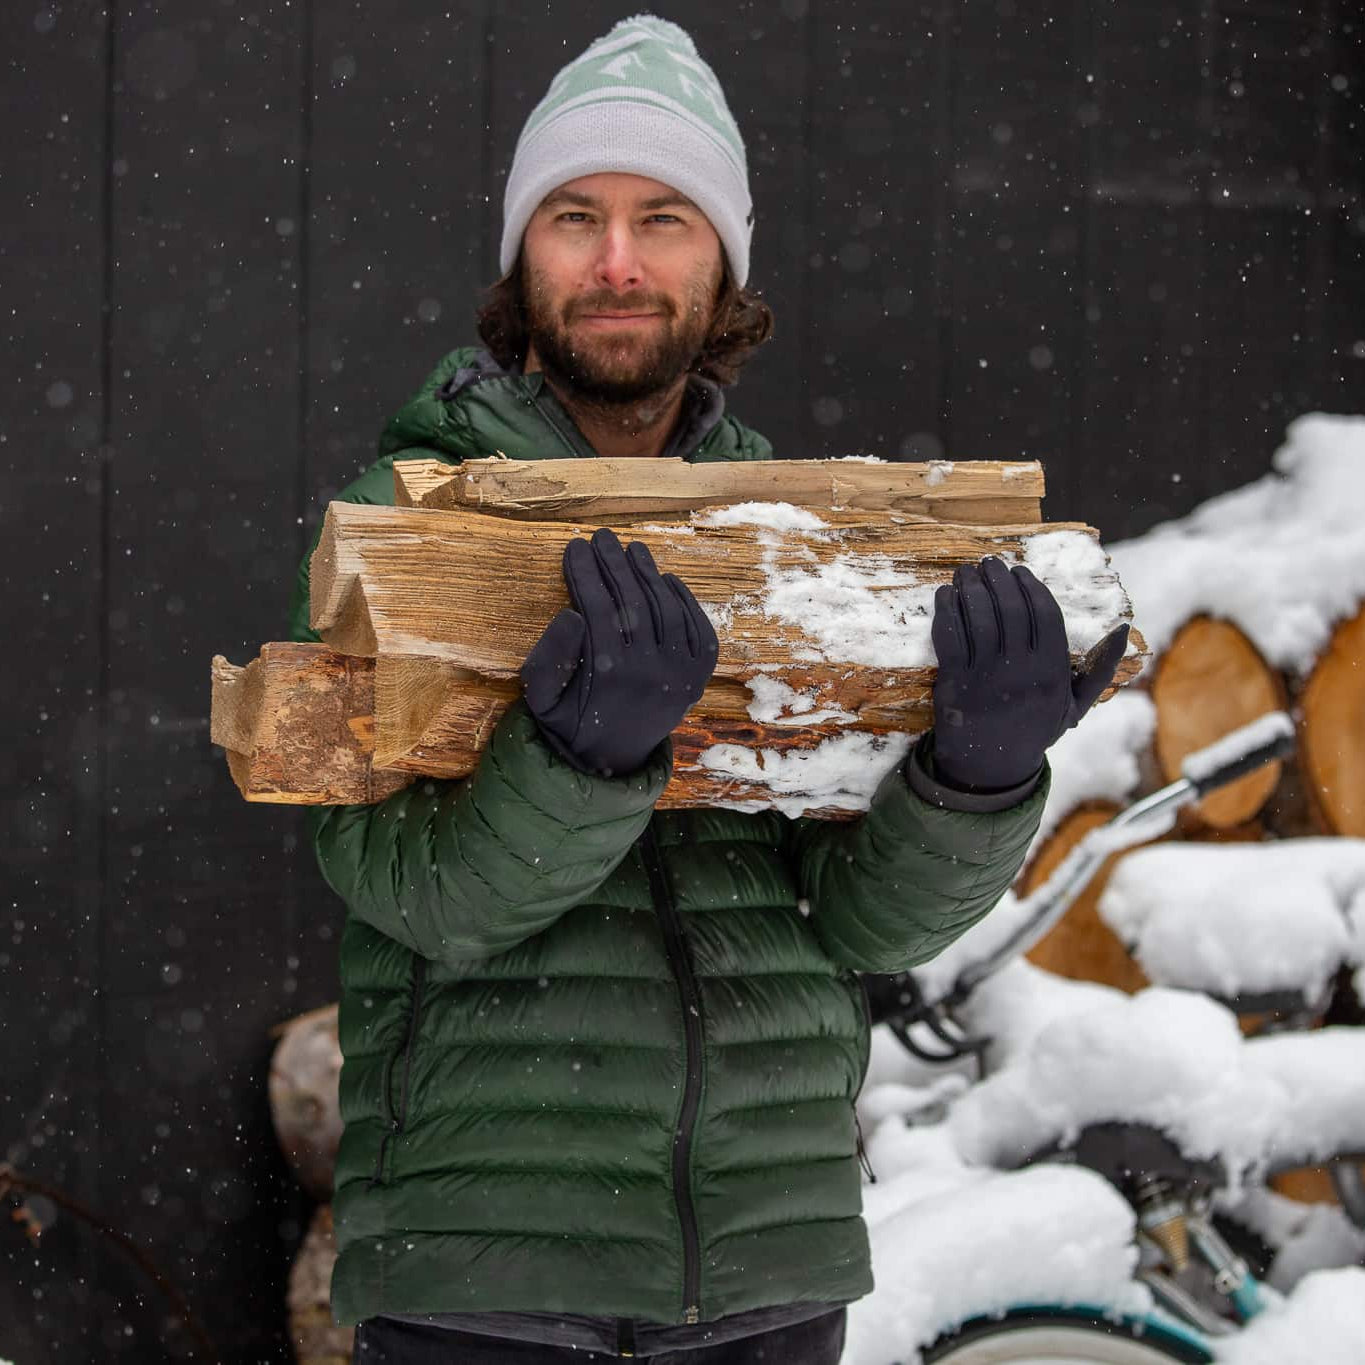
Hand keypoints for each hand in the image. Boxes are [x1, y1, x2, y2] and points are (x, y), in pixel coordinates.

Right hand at [521, 528, 718, 776]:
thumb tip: (571, 613)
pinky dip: (684, 600)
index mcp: (609, 675)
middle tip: (601, 536)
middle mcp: (650, 672)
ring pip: (667, 609)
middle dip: (615, 563)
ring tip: (631, 550)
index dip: (586, 572)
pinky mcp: (699, 678)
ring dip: (649, 574)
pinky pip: (699, 629)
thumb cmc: (570, 722)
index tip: (575, 546)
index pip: (598, 607)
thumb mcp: (540, 699)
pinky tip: (666, 579)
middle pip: (634, 601)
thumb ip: (548, 658)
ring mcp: (680, 674)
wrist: (612, 761)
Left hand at [930, 556, 1128, 791]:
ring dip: (971, 588)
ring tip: (967, 573)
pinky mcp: (954, 683)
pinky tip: (945, 595)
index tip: (1019, 571)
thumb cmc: (1034, 729)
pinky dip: (946, 611)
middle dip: (998, 579)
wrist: (990, 768)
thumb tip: (1124, 629)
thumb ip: (1101, 669)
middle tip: (989, 563)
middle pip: (1010, 609)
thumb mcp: (1075, 706)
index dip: (1031, 587)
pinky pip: (949, 637)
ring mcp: (985, 677)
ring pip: (979, 618)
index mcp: (1052, 673)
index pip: (1045, 614)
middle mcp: (1020, 672)